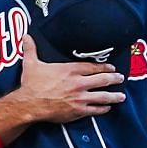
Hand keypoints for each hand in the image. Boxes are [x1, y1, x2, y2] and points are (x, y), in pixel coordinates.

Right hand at [0, 37, 127, 133]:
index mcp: (70, 70)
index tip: (111, 67)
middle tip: (120, 78)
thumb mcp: (30, 64)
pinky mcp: (79, 110)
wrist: (29, 104)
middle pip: (103, 80)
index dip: (104, 67)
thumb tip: (25, 36)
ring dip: (114, 96)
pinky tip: (107, 108)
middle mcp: (78, 83)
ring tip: (121, 96)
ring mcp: (80, 97)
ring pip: (104, 96)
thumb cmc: (31, 84)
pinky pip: (96, 109)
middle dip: (114, 79)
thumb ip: (30, 49)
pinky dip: (103, 108)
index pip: (93, 67)